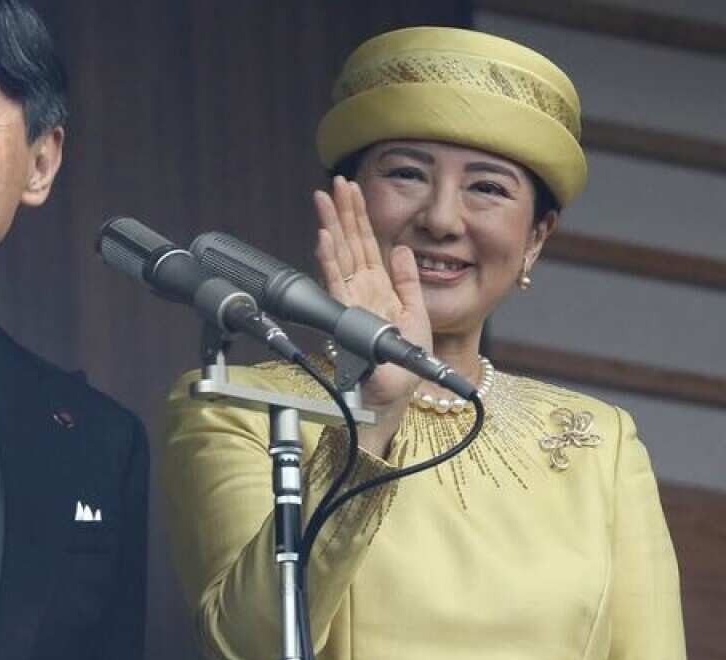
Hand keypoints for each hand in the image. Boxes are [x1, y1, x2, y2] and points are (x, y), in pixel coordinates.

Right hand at [314, 177, 430, 453]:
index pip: (367, 244)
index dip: (360, 216)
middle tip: (335, 184)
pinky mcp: (346, 314)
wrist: (395, 392)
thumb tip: (402, 249)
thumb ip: (408, 280)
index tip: (353, 191)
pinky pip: (335, 282)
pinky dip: (329, 259)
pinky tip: (324, 238)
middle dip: (342, 212)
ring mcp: (351, 300)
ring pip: (339, 255)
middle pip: (349, 243)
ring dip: (331, 226)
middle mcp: (362, 289)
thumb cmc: (405, 362)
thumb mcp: (417, 312)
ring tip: (324, 200)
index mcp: (380, 286)